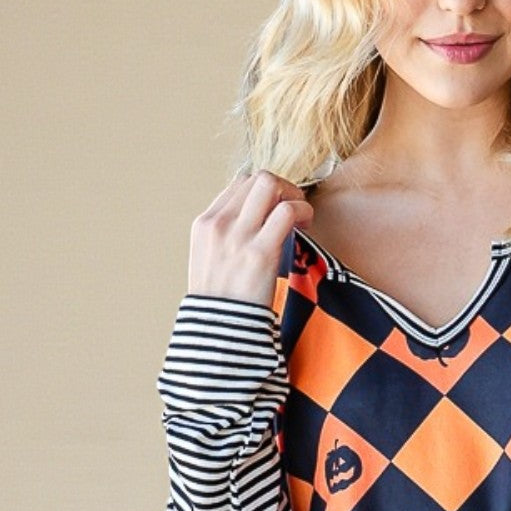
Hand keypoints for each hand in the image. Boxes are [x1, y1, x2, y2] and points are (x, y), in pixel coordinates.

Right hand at [188, 168, 314, 306]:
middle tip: (294, 207)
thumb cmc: (220, 302)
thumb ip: (227, 236)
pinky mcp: (260, 253)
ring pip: (270, 185)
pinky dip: (303, 210)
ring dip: (294, 195)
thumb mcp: (209, 260)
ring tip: (302, 216)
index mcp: (204, 224)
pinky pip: (287, 212)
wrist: (218, 331)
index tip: (277, 208)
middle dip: (283, 187)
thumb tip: (257, 220)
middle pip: (256, 179)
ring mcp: (238, 237)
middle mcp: (219, 225)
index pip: (239, 185)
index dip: (264, 192)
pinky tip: (306, 224)